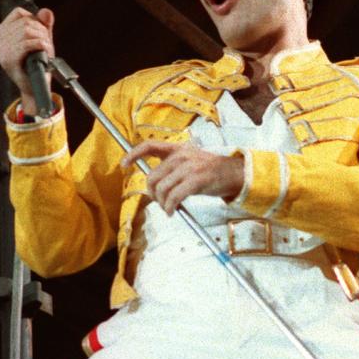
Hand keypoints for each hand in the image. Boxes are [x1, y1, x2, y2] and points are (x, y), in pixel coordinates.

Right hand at [0, 6, 54, 113]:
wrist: (34, 88)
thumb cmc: (36, 64)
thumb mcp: (40, 39)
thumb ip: (43, 24)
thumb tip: (46, 12)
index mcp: (0, 32)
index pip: (19, 13)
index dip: (35, 20)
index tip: (41, 33)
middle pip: (25, 22)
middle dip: (41, 32)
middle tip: (47, 44)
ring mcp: (1, 50)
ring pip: (27, 31)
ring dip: (42, 40)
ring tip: (46, 50)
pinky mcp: (8, 60)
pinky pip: (26, 44)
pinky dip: (40, 46)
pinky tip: (44, 52)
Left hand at [121, 141, 243, 214]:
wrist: (235, 174)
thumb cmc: (211, 172)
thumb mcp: (191, 162)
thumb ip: (173, 168)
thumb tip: (154, 184)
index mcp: (178, 149)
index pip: (150, 146)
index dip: (134, 154)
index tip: (124, 164)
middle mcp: (182, 156)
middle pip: (153, 176)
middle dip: (152, 193)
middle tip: (159, 201)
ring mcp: (189, 168)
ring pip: (162, 189)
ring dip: (162, 203)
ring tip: (168, 208)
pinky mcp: (195, 181)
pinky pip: (174, 197)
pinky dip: (170, 207)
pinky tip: (173, 211)